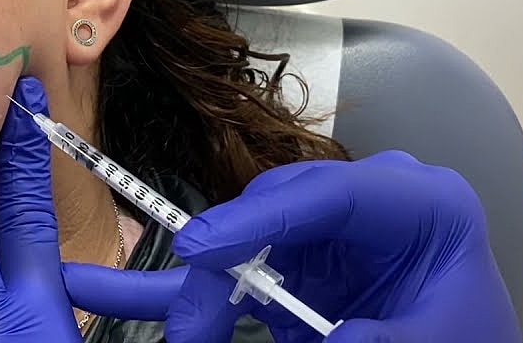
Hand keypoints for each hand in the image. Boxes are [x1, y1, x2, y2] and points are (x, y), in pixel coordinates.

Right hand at [62, 152, 521, 341]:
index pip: (337, 193)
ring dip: (187, 285)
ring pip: (238, 245)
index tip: (204, 250)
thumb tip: (312, 334)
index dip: (265, 216)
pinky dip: (179, 291)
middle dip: (219, 269)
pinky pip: (228, 277)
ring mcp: (323, 234)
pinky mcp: (294, 267)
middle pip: (272, 215)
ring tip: (111, 297)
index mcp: (422, 206)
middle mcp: (365, 206)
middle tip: (191, 330)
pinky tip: (100, 289)